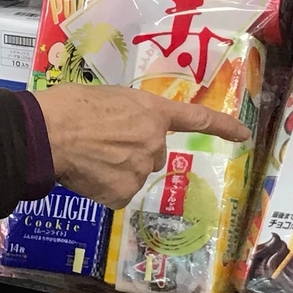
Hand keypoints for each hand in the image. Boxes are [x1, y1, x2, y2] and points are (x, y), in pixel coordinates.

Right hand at [34, 85, 251, 208]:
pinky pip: (117, 194)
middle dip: (133, 151)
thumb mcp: (108, 98)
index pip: (196, 119)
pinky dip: (103, 188)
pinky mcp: (124, 193)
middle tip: (101, 143)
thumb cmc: (71, 106)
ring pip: (133, 174)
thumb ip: (128, 114)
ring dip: (116, 169)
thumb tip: (123, 130)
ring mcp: (141, 170)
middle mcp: (154, 141)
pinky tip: (87, 174)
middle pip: (152, 153)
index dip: (222, 127)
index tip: (243, 135)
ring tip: (88, 156)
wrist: (49, 133)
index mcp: (151, 112)